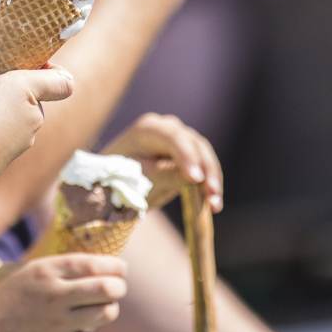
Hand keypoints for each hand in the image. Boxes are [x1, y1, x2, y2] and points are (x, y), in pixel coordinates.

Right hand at [0, 57, 73, 202]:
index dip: (53, 69)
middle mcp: (33, 116)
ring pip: (21, 114)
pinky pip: (11, 132)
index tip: (28, 65)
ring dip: (2, 107)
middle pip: (35, 94)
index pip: (63, 81)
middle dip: (13, 86)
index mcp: (26, 90)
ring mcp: (26, 139)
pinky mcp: (13, 156)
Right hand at [0, 255, 127, 331]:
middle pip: (108, 288)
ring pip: (105, 314)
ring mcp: (59, 324)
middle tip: (118, 287)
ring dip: (109, 310)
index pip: (94, 263)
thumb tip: (77, 262)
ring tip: (102, 309)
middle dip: (119, 286)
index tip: (121, 267)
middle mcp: (56, 295)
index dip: (115, 264)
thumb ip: (47, 265)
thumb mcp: (18, 271)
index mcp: (46, 270)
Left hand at [103, 113, 222, 211]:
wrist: (116, 184)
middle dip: (205, 170)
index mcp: (148, 128)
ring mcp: (179, 138)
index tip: (196, 179)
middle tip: (212, 194)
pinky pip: (204, 165)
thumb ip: (168, 175)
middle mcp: (167, 128)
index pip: (173, 138)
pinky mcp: (188, 154)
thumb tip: (197, 177)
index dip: (187, 157)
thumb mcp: (143, 180)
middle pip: (193, 144)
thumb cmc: (124, 180)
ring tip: (215, 203)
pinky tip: (214, 204)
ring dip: (212, 178)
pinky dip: (210, 183)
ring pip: (204, 154)